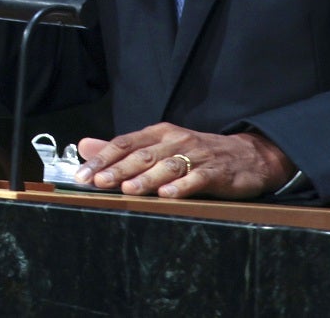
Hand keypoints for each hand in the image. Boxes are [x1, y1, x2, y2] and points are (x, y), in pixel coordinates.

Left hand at [72, 122, 295, 199]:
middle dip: (118, 169)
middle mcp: (175, 140)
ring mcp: (196, 154)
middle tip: (98, 183)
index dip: (102, 159)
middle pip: (142, 154)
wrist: (247, 155)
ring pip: (167, 165)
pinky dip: (182, 186)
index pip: (124, 143)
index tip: (82, 175)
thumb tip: (85, 147)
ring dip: (146, 178)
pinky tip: (168, 195)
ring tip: (128, 190)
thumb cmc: (197, 153)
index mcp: (158, 133)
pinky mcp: (216, 171)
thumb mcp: (159, 147)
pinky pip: (197, 178)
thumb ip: (123, 150)